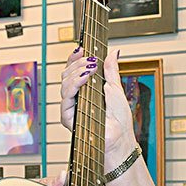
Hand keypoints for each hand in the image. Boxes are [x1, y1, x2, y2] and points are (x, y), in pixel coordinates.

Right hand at [59, 46, 137, 167]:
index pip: (73, 71)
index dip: (74, 59)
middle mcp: (75, 99)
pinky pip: (66, 96)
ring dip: (77, 71)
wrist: (120, 136)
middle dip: (78, 63)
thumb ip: (110, 70)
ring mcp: (71, 107)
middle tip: (90, 59)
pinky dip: (75, 84)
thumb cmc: (119, 119)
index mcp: (84, 91)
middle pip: (66, 74)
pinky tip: (85, 77)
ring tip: (91, 67)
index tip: (82, 48)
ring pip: (64, 83)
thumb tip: (113, 53)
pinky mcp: (68, 116)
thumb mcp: (115, 88)